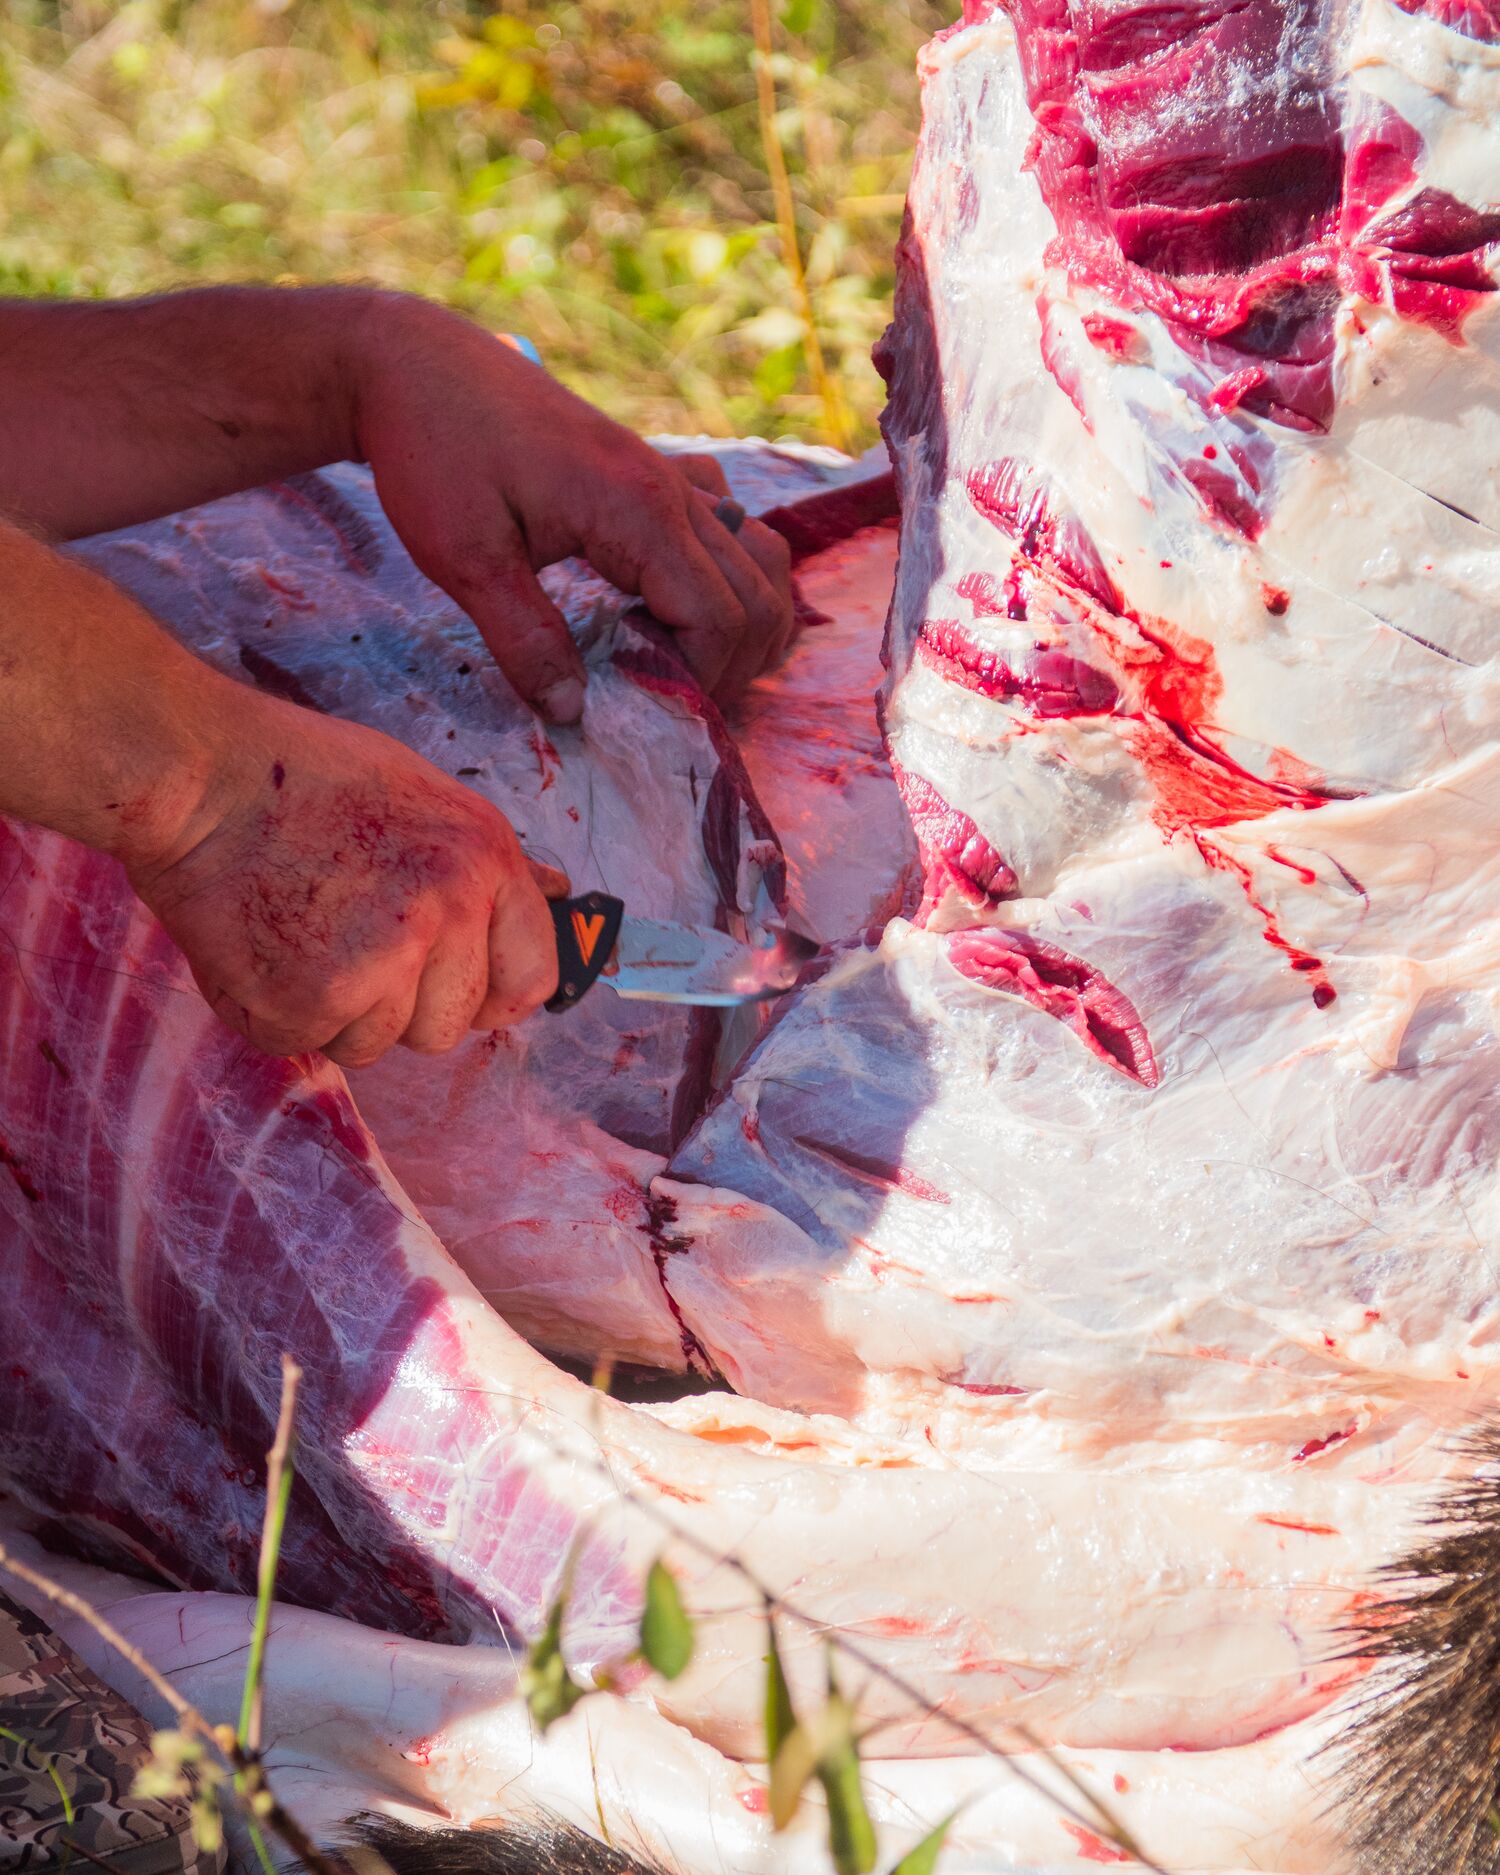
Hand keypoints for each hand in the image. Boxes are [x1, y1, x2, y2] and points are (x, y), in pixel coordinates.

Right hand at [126, 688, 566, 1068]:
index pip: (531, 979)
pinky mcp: (306, 1002)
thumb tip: (559, 895)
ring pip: (378, 1044)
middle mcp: (445, 915)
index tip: (453, 985)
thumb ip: (490, 862)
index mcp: (485, 861)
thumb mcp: (427, 795)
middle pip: (448, 1027)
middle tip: (345, 939)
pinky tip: (261, 948)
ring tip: (300, 934)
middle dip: (401, 1004)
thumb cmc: (306, 777)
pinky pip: (308, 1043)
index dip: (490, 993)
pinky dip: (279, 1013)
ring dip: (338, 1011)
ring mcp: (378, 964)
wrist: (198, 776)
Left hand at [350, 297, 794, 722]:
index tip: (648, 715)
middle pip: (757, 600)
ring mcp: (670, 475)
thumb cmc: (433, 452)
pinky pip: (734, 524)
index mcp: (638, 510)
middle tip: (668, 707)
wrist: (415, 364)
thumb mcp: (463, 559)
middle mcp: (672, 490)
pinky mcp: (655, 469)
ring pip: (760, 561)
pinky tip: (684, 604)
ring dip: (747, 624)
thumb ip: (524, 639)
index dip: (700, 683)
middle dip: (728, 669)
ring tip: (689, 668)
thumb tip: (573, 711)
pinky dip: (736, 575)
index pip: (719, 620)